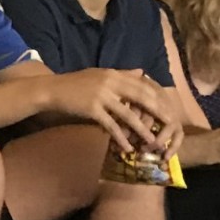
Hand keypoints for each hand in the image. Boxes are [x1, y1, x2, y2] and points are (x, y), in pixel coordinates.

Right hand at [47, 68, 175, 152]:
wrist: (51, 90)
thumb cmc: (74, 83)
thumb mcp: (99, 74)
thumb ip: (121, 74)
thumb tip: (141, 72)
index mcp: (114, 74)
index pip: (142, 85)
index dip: (156, 97)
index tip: (167, 108)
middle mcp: (110, 83)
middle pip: (141, 98)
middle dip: (157, 112)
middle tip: (169, 124)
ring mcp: (101, 96)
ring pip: (128, 114)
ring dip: (142, 129)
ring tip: (152, 141)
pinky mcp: (92, 109)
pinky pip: (111, 125)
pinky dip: (120, 138)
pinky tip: (127, 147)